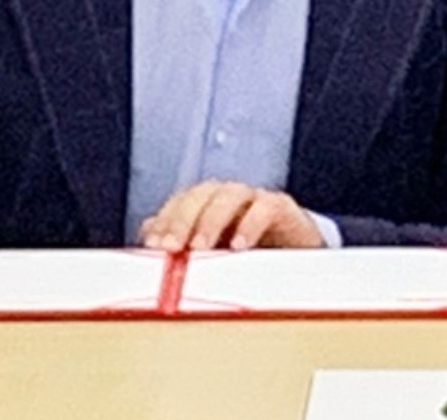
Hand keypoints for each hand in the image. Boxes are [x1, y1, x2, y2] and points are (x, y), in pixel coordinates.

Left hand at [141, 181, 326, 250]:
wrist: (298, 250)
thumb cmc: (250, 251)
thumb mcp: (213, 252)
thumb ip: (181, 242)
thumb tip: (147, 235)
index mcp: (208, 203)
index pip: (181, 201)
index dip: (165, 220)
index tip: (154, 245)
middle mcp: (229, 196)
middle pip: (201, 194)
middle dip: (182, 219)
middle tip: (172, 247)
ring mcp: (255, 199)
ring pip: (229, 195)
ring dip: (210, 221)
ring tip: (200, 247)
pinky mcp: (281, 207)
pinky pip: (265, 207)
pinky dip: (250, 224)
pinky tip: (239, 245)